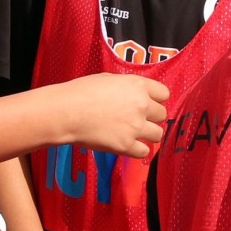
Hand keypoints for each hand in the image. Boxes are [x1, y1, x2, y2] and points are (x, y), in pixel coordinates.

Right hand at [53, 72, 168, 157]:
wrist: (66, 112)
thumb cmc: (81, 92)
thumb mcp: (108, 78)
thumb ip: (127, 86)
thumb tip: (133, 92)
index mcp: (138, 85)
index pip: (164, 94)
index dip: (156, 99)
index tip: (148, 104)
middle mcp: (142, 105)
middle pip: (162, 115)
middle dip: (151, 117)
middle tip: (136, 119)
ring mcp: (135, 126)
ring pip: (158, 134)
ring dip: (147, 134)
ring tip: (134, 133)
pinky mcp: (126, 145)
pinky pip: (144, 151)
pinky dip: (137, 150)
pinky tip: (127, 145)